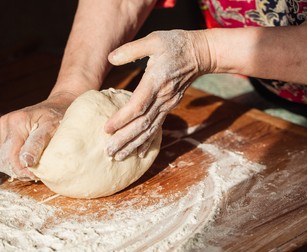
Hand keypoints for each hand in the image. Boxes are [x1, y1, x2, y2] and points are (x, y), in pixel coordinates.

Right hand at [0, 93, 74, 180]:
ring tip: (31, 168)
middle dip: (18, 171)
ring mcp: (3, 129)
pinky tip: (26, 162)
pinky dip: (12, 163)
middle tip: (35, 173)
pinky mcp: (3, 134)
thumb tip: (26, 161)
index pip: (11, 156)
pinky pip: (1, 155)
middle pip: (2, 160)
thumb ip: (38, 144)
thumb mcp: (52, 129)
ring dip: (14, 168)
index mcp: (16, 122)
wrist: (56, 107)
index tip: (37, 174)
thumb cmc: (58, 117)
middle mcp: (5, 124)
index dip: (22, 170)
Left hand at [104, 30, 211, 159]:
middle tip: (109, 152)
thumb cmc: (174, 44)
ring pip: (150, 129)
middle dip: (125, 139)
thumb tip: (111, 58)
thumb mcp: (154, 40)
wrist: (199, 54)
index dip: (122, 119)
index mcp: (156, 81)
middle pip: (143, 124)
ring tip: (118, 156)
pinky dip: (147, 141)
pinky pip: (157, 127)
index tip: (107, 129)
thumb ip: (131, 50)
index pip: (138, 106)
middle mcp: (163, 97)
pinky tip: (139, 153)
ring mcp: (167, 104)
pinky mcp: (169, 107)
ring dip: (134, 145)